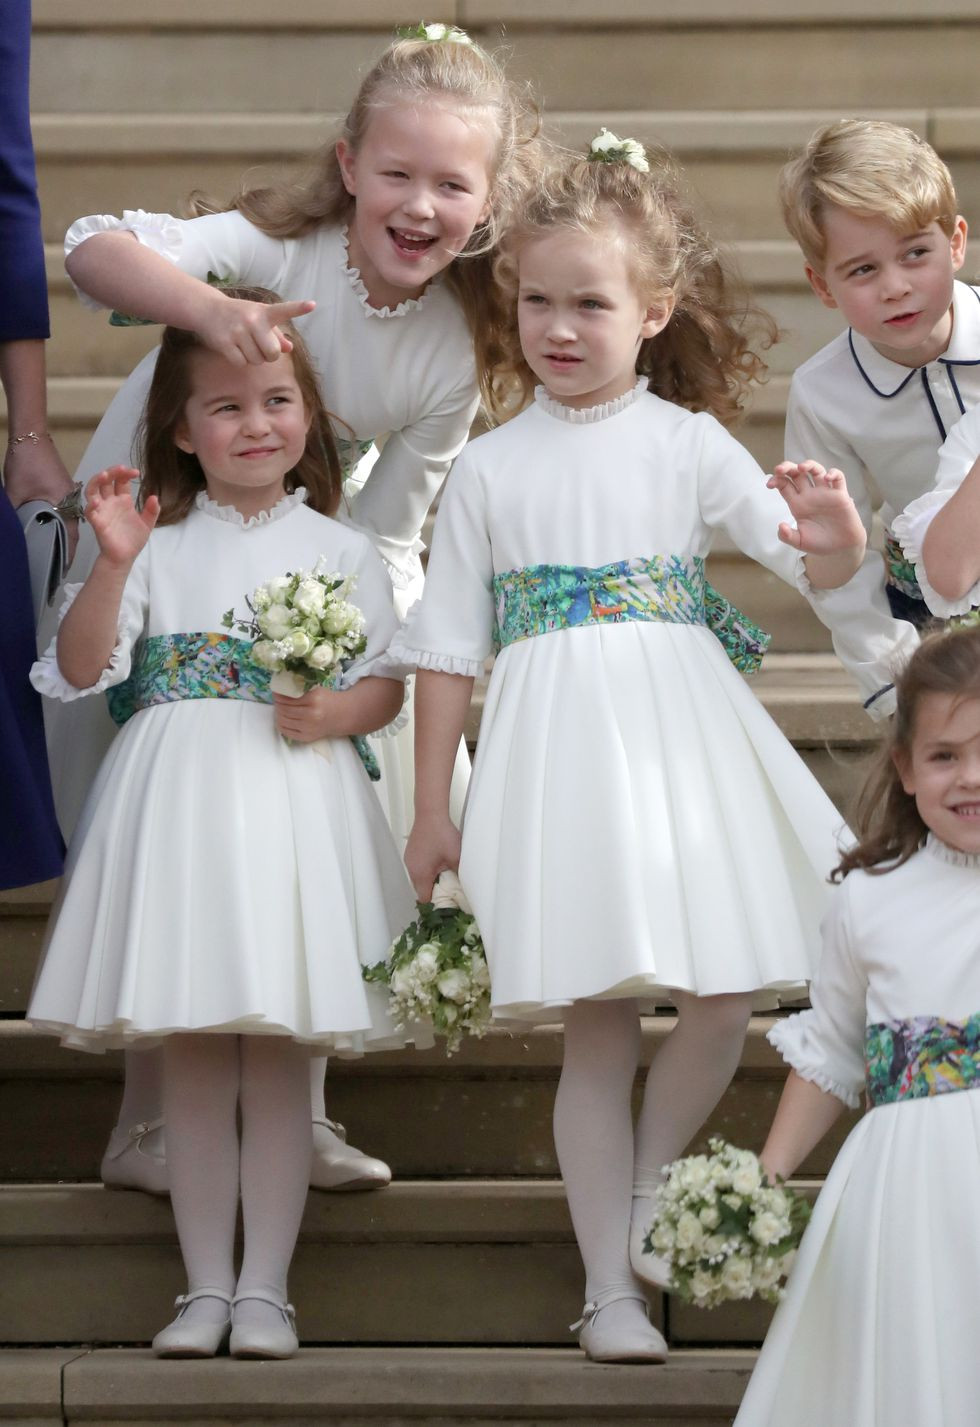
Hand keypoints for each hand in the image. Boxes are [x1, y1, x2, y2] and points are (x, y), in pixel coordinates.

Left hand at [3, 434, 80, 561]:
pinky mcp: (62, 487)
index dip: (67, 556)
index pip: (70, 538)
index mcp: (64, 505)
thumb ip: (13, 516)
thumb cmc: (26, 465)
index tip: (61, 572)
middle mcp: (71, 501)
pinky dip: (59, 521)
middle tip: (56, 565)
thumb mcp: (14, 493)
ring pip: (68, 520)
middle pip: (71, 531)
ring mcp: (68, 493)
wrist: (30, 437)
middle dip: (65, 549)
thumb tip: (10, 534)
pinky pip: (64, 510)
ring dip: (63, 534)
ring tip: (53, 550)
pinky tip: (49, 527)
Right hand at [85, 467, 158, 568]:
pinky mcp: (97, 522)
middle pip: (106, 481)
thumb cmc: (133, 540)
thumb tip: (155, 497)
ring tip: (104, 475)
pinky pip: (89, 511)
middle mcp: (110, 502)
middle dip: (112, 472)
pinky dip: (91, 505)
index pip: (121, 481)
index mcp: (123, 500)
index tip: (136, 472)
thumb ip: (152, 511)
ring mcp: (102, 511)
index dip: (126, 474)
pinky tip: (97, 502)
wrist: (124, 557)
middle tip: (121, 468)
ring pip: (93, 491)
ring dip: (96, 481)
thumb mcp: (147, 524)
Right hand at [199, 291, 315, 365]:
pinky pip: (242, 363)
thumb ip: (276, 334)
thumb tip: (289, 348)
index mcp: (265, 312)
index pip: (284, 310)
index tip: (312, 305)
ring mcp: (238, 331)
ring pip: (256, 361)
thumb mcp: (258, 319)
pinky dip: (240, 361)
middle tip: (259, 347)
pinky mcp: (225, 342)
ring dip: (252, 358)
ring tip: (243, 344)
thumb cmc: (239, 316)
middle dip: (268, 356)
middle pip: (273, 353)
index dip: (299, 308)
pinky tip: (233, 348)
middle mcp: (252, 319)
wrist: (208, 309)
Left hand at [273, 684, 347, 740]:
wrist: (341, 716)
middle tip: (277, 701)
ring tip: (280, 709)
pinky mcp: (306, 737)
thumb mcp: (315, 690)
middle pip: (283, 710)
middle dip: (277, 705)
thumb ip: (299, 690)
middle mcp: (310, 715)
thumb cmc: (327, 700)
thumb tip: (279, 690)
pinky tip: (282, 719)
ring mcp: (308, 728)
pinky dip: (281, 725)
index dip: (278, 696)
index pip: (287, 699)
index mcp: (313, 700)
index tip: (276, 693)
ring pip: (282, 721)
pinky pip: (286, 732)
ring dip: (278, 714)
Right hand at [405, 812, 461, 900]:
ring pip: (419, 879)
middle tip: (448, 893)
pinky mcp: (411, 853)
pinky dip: (426, 871)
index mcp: (420, 874)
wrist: (430, 813)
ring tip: (444, 878)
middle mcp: (411, 869)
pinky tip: (437, 864)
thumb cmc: (442, 835)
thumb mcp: (456, 857)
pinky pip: (417, 869)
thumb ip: (460, 875)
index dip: (434, 905)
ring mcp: (409, 860)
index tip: (446, 905)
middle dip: (433, 893)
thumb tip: (465, 887)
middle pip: (420, 890)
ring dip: (430, 881)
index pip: (424, 900)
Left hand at [768, 461, 865, 556]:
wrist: (842, 548)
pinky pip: (838, 478)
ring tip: (801, 468)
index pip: (784, 485)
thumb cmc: (820, 543)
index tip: (770, 483)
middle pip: (797, 473)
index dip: (776, 480)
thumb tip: (781, 526)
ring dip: (809, 465)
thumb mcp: (800, 542)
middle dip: (787, 467)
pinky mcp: (840, 495)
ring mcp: (825, 493)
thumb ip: (787, 536)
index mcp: (798, 503)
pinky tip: (827, 478)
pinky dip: (834, 473)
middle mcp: (810, 495)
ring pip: (816, 470)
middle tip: (780, 469)